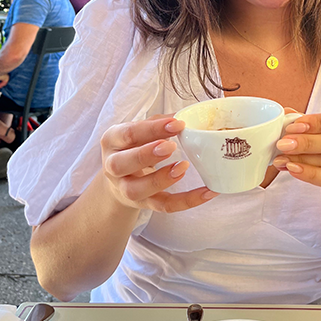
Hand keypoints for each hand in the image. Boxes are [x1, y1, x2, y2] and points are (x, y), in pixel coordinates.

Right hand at [100, 114, 217, 212]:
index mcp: (112, 140)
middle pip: (122, 163)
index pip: (129, 133)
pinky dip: (187, 201)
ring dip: (161, 179)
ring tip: (183, 167)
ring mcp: (125, 188)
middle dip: (147, 154)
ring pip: (137, 190)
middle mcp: (112, 166)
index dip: (152, 129)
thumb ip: (160, 122)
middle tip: (171, 146)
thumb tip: (187, 114)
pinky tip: (207, 192)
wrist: (120, 178)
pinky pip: (164, 206)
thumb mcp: (141, 130)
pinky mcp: (143, 204)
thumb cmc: (135, 146)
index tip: (177, 124)